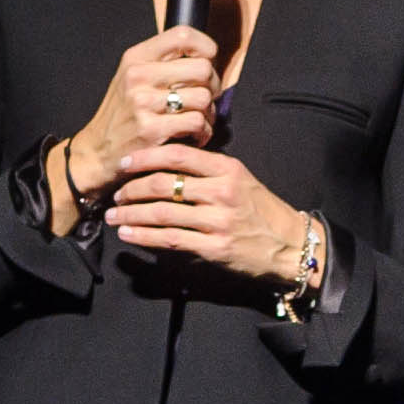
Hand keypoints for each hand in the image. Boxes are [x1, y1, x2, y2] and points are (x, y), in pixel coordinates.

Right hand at [66, 24, 221, 202]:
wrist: (95, 152)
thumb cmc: (123, 113)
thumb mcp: (133, 77)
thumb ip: (163, 63)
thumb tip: (208, 57)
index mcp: (135, 58)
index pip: (182, 35)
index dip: (206, 47)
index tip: (208, 63)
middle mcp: (137, 76)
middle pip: (202, 68)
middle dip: (213, 85)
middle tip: (206, 98)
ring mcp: (143, 103)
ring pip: (204, 98)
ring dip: (209, 113)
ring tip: (198, 120)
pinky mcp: (151, 130)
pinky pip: (197, 123)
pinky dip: (203, 133)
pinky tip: (193, 136)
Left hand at [106, 142, 311, 287]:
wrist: (290, 244)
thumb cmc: (261, 210)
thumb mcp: (240, 179)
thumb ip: (208, 171)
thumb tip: (165, 165)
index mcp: (228, 169)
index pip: (178, 156)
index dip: (146, 157)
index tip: (125, 163)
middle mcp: (222, 192)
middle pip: (164, 184)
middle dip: (132, 189)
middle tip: (116, 193)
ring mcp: (218, 221)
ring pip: (162, 213)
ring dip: (131, 214)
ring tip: (114, 215)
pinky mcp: (214, 247)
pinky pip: (169, 239)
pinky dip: (143, 236)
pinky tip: (128, 233)